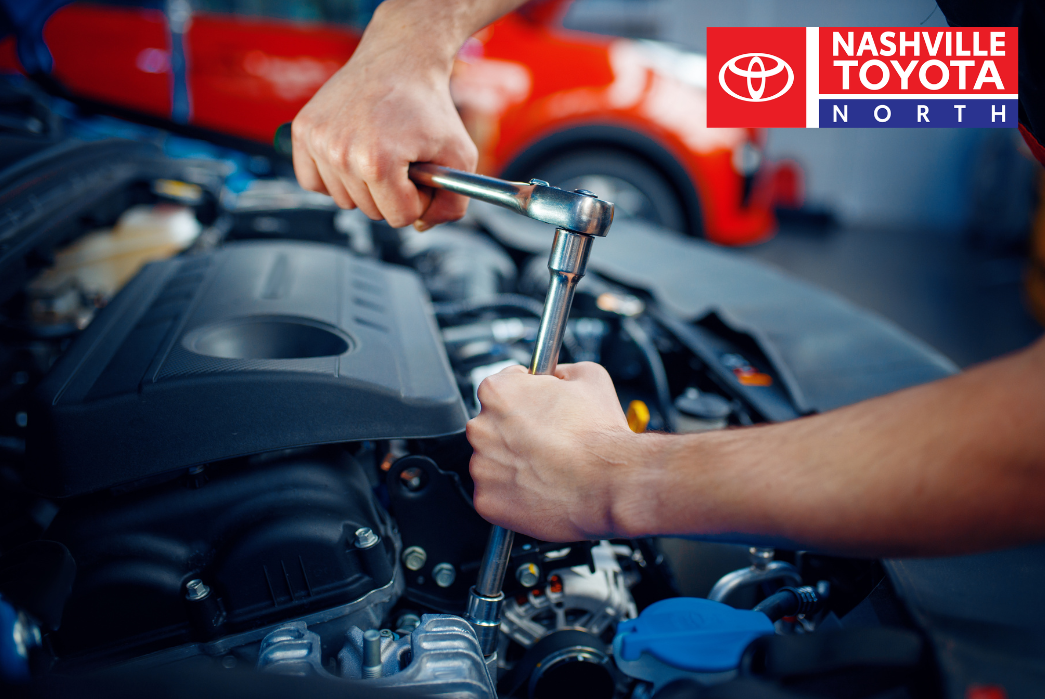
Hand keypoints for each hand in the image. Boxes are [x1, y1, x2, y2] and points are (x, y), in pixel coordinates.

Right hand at [291, 2, 477, 229]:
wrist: (400, 59)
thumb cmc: (431, 106)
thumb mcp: (460, 157)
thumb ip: (452, 205)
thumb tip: (420, 227)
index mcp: (377, 161)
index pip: (401, 218)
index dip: (419, 198)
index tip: (422, 171)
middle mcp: (340, 152)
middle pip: (372, 212)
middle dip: (394, 192)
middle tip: (403, 157)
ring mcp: (318, 141)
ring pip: (345, 201)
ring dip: (365, 185)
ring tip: (380, 150)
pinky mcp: (302, 131)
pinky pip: (313, 183)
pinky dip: (334, 177)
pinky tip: (353, 154)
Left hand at [467, 362, 648, 540]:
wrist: (612, 482)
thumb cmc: (600, 435)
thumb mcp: (589, 376)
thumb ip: (561, 370)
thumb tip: (557, 376)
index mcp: (497, 392)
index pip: (503, 388)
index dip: (527, 399)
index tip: (540, 411)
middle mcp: (480, 427)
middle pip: (493, 427)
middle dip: (516, 434)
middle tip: (547, 442)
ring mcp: (480, 467)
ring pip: (492, 463)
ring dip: (513, 465)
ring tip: (547, 467)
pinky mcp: (486, 501)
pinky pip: (495, 495)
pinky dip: (513, 495)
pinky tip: (539, 488)